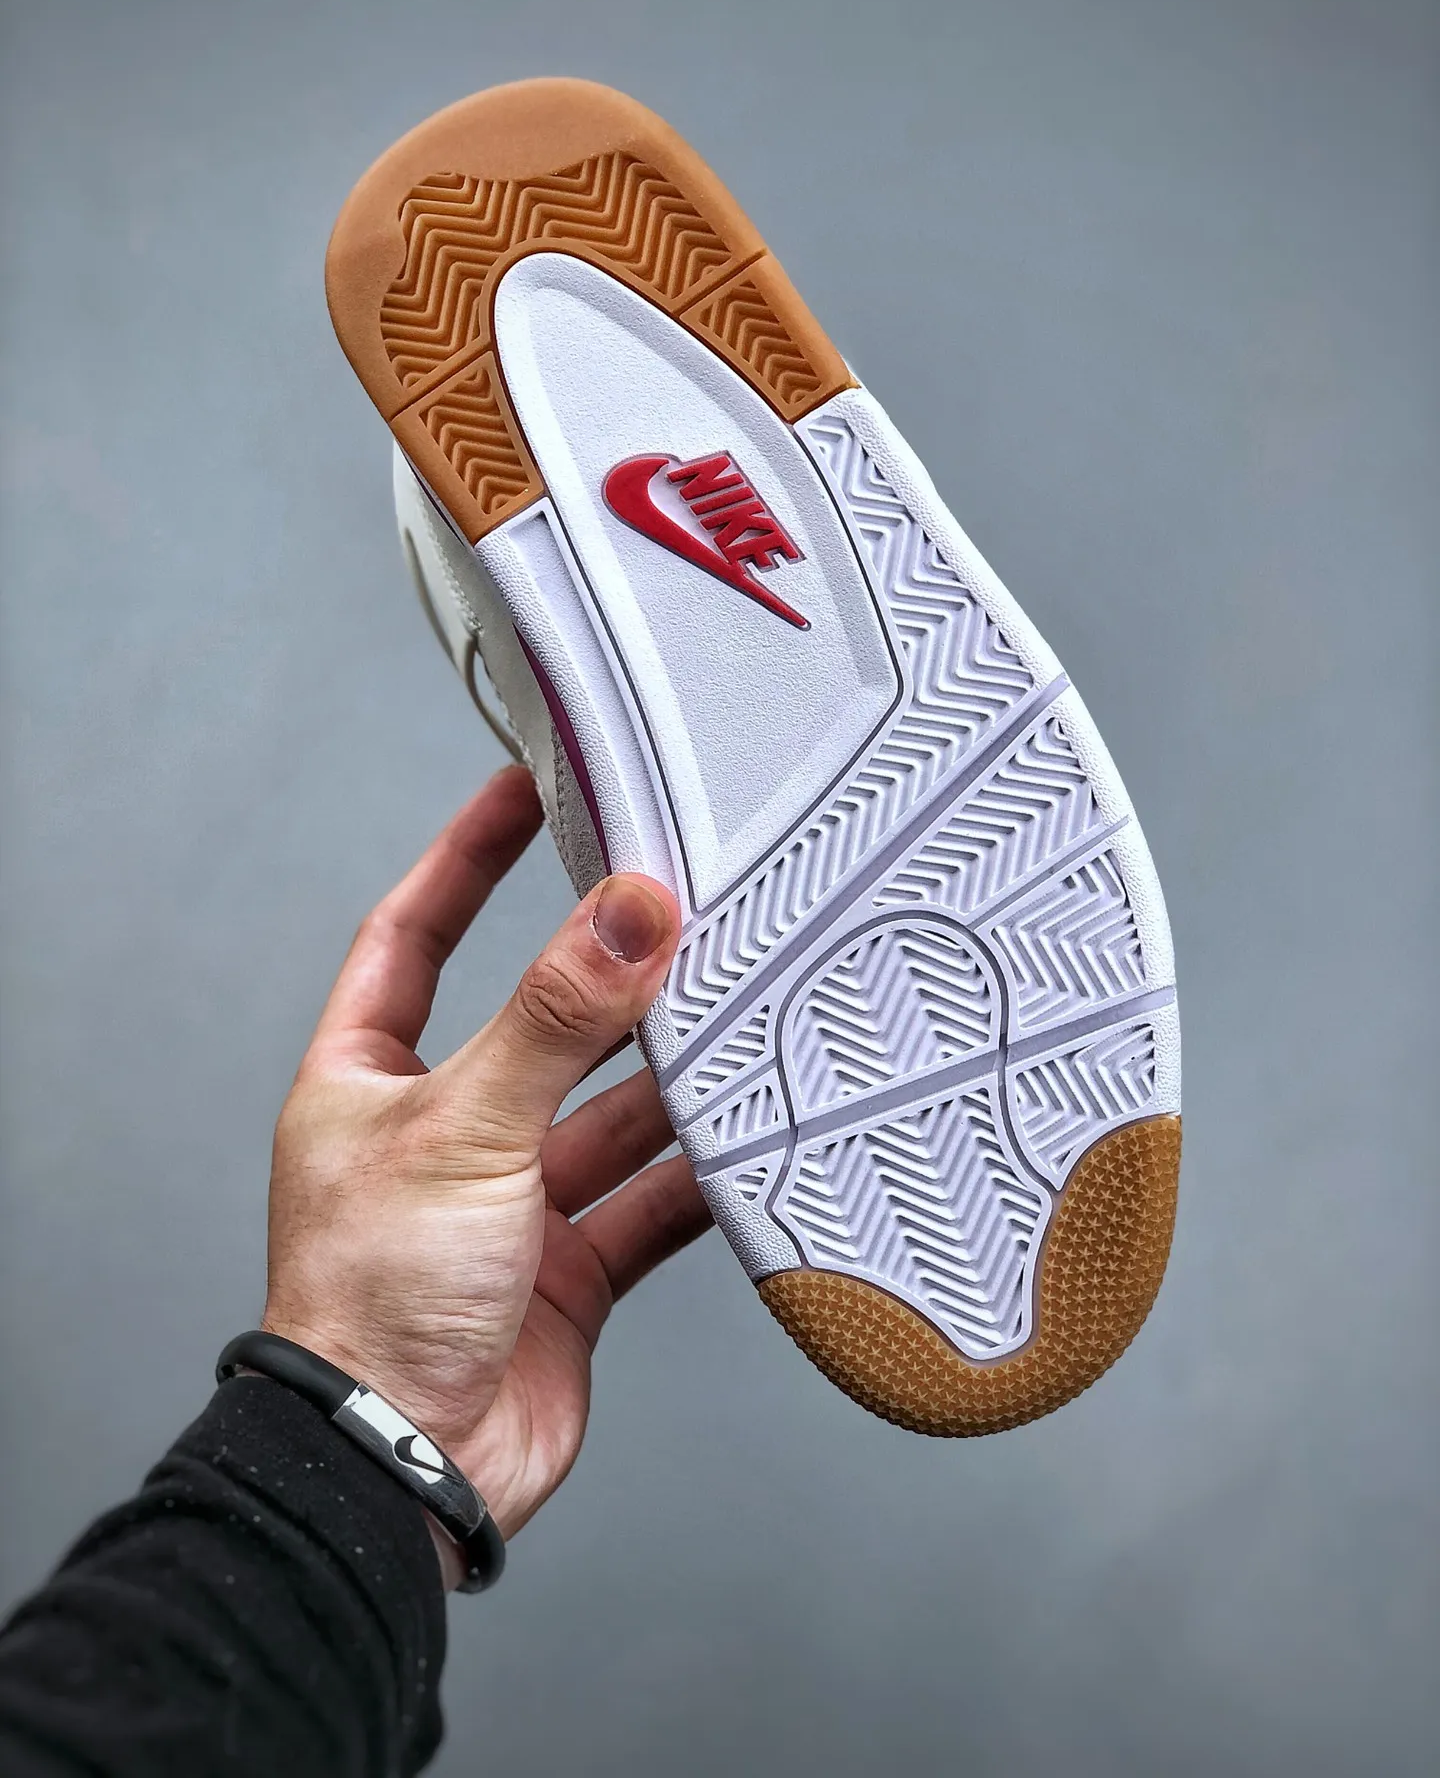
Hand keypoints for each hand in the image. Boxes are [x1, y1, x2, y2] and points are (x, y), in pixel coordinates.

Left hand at [261, 765, 711, 1553]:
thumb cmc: (372, 1303)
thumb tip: (630, 910)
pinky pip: (648, 1200)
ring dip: (668, 1076)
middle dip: (608, 975)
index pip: (416, 932)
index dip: (467, 856)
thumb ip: (557, 1017)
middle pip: (538, 1022)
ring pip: (607, 1113)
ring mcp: (509, 1204)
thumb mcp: (464, 1128)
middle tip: (683, 904)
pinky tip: (749, 1137)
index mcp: (368, 1080)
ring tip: (742, 1011)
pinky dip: (698, 1173)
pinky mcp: (569, 1270)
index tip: (526, 786)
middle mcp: (441, 1132)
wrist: (401, 1471)